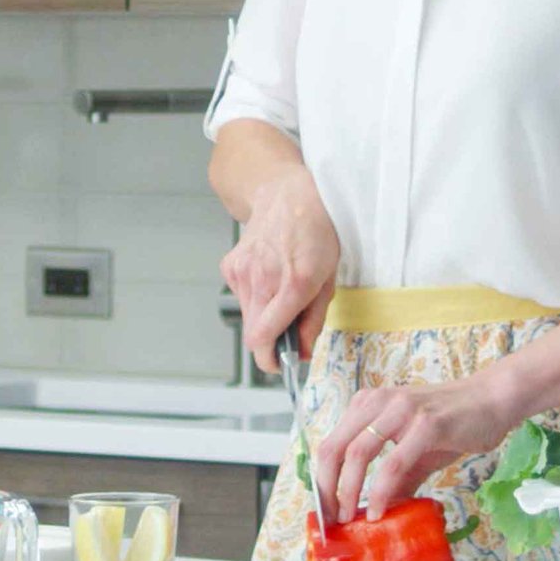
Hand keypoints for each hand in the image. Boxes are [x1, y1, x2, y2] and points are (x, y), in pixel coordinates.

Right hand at [218, 167, 341, 375]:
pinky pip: (241, 297)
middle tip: (289, 329)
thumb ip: (313, 321)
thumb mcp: (329, 280)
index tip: (280, 363)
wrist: (288, 197)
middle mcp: (262, 279)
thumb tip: (300, 352)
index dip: (271, 359)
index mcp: (293, 284)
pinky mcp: (230, 266)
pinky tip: (268, 276)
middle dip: (271, 340)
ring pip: (248, 316)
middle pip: (254, 333)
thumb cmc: (316, 235)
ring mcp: (242, 272)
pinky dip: (255, 297)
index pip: (264, 338)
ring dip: (263, 316)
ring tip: (281, 292)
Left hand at [317, 372, 520, 523]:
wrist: (493, 400)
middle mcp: (378, 402)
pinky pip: (393, 463)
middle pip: (334, 447)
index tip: (324, 509)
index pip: (331, 442)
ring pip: (358, 453)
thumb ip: (396, 477)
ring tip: (349, 518)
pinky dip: (381, 490)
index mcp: (368, 404)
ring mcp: (401, 410)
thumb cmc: (454, 424)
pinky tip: (380, 511)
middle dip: (327, 487)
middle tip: (331, 519)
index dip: (321, 478)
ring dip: (347, 490)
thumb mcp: (416, 451)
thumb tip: (379, 511)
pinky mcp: (426, 424)